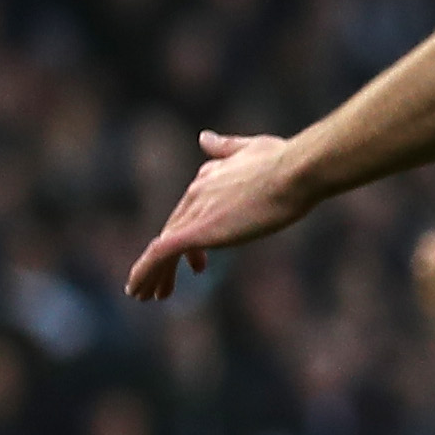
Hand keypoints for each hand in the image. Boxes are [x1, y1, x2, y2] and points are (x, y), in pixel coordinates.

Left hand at [126, 132, 315, 299]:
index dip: (190, 238)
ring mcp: (195, 211)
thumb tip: (203, 138)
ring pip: (163, 245)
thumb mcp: (253, 148)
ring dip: (153, 273)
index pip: (191, 210)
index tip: (198, 263)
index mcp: (210, 176)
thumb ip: (226, 147)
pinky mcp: (197, 230)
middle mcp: (197, 191)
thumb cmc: (286, 162)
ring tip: (149, 296)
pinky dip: (146, 272)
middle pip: (173, 228)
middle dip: (167, 259)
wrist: (295, 173)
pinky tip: (139, 289)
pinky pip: (160, 254)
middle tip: (164, 286)